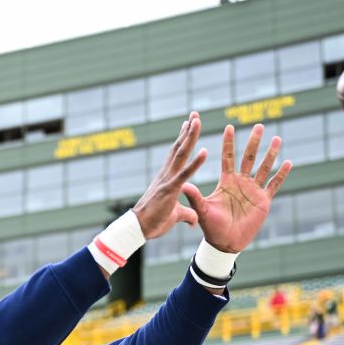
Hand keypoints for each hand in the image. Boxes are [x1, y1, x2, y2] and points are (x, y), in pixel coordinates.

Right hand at [132, 112, 209, 238]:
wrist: (138, 230)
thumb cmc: (154, 223)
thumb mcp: (175, 216)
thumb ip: (187, 215)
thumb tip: (194, 221)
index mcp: (167, 177)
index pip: (177, 153)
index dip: (183, 138)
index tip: (188, 123)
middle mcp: (166, 174)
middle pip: (179, 148)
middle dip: (188, 130)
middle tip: (195, 114)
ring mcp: (168, 180)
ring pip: (180, 154)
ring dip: (190, 137)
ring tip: (197, 121)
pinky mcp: (170, 190)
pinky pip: (185, 174)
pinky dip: (195, 163)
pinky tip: (204, 151)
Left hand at [182, 123, 292, 252]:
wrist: (226, 243)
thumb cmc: (212, 227)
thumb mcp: (203, 209)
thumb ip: (195, 196)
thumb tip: (183, 184)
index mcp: (226, 181)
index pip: (228, 158)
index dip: (229, 143)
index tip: (229, 127)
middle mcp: (241, 182)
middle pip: (248, 158)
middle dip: (254, 142)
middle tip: (259, 125)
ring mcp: (253, 190)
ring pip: (264, 168)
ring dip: (270, 154)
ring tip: (276, 139)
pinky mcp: (263, 201)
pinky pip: (274, 185)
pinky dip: (281, 174)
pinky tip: (288, 162)